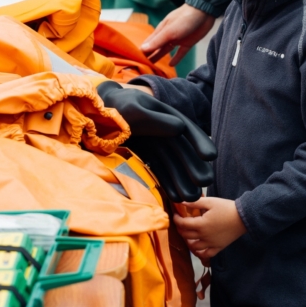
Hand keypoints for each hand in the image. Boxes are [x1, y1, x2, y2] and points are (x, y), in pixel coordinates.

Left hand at [97, 81, 216, 201]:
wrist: (95, 113)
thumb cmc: (115, 107)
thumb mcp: (134, 110)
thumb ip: (154, 119)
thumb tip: (179, 128)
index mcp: (166, 115)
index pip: (187, 129)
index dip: (200, 142)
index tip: (210, 156)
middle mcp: (165, 130)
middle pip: (183, 151)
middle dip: (194, 168)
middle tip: (205, 184)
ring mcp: (156, 144)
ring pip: (173, 164)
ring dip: (183, 180)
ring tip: (192, 198)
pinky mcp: (146, 154)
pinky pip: (159, 170)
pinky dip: (167, 182)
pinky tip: (175, 197)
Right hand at [141, 5, 215, 64]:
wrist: (204, 12)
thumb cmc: (184, 19)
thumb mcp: (169, 31)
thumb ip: (157, 41)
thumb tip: (142, 49)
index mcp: (161, 30)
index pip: (148, 43)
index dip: (142, 52)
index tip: (136, 61)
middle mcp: (168, 35)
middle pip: (156, 48)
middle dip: (149, 55)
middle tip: (142, 66)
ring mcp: (178, 39)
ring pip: (166, 50)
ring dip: (159, 57)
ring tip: (152, 66)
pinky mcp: (188, 42)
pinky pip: (180, 53)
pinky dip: (176, 58)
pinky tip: (171, 64)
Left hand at [172, 197, 246, 257]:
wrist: (243, 217)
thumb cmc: (226, 208)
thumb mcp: (210, 202)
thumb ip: (194, 203)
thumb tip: (181, 202)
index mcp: (200, 224)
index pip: (183, 224)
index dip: (176, 219)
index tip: (176, 215)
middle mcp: (203, 236)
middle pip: (186, 235)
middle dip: (181, 228)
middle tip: (181, 222)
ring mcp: (210, 244)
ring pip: (193, 246)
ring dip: (188, 240)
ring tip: (188, 234)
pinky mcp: (218, 248)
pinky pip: (206, 254)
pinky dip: (199, 253)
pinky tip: (197, 248)